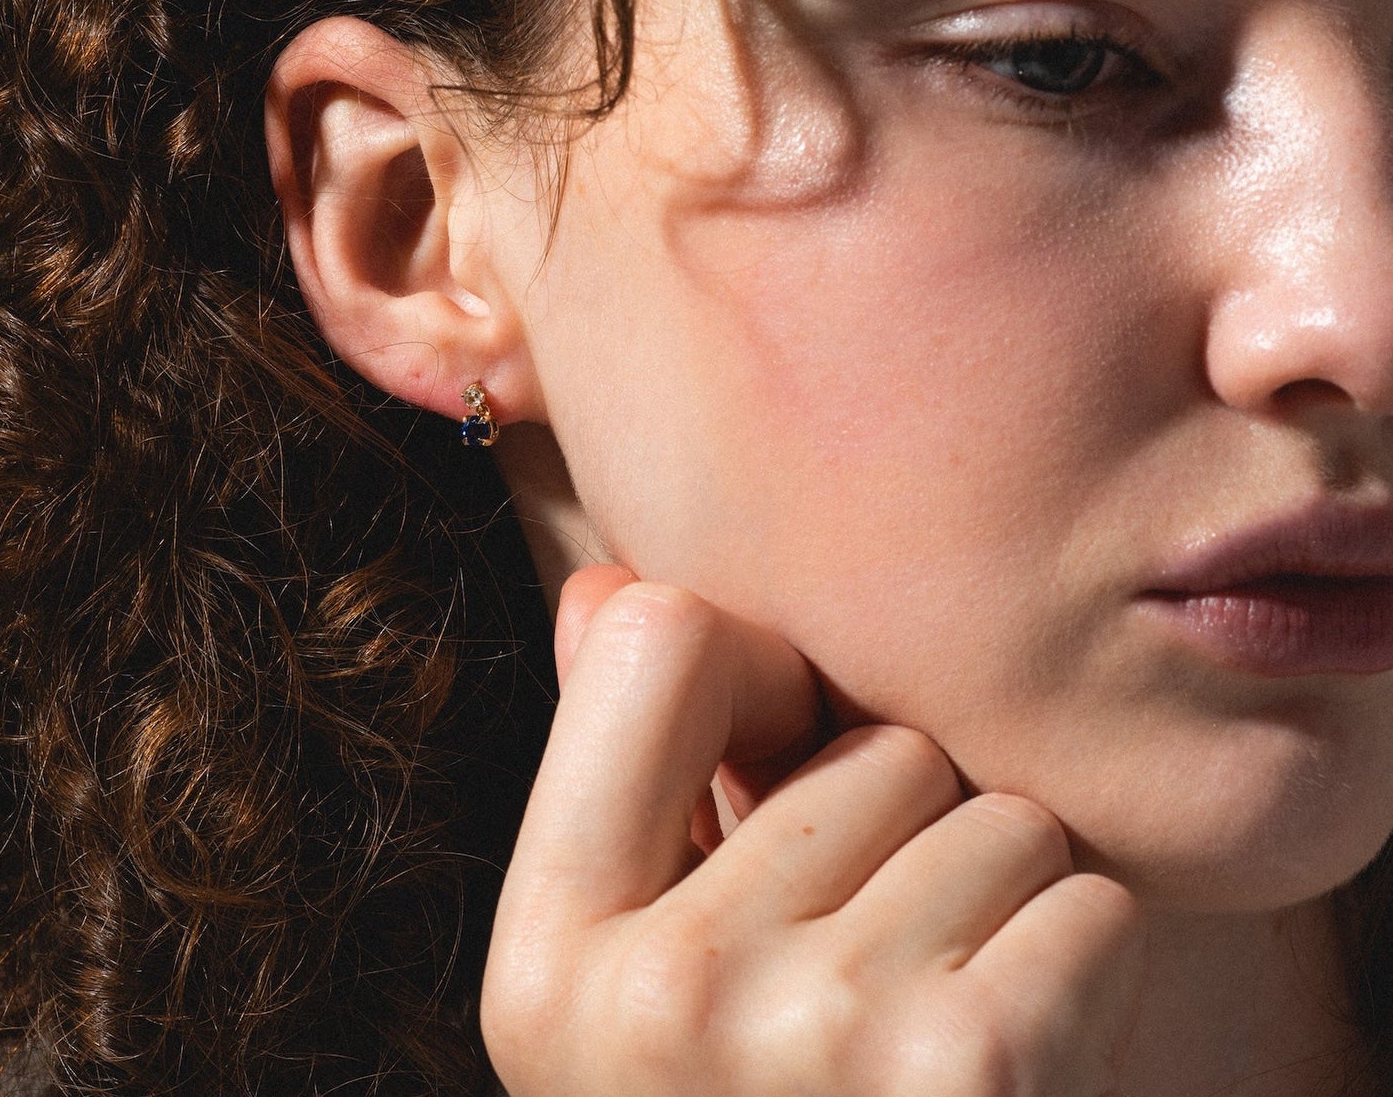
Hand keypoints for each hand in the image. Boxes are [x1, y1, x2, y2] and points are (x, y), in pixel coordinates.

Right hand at [482, 570, 1145, 1096]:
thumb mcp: (635, 992)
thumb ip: (621, 784)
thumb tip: (604, 584)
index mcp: (548, 959)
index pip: (658, 637)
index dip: (751, 679)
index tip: (776, 765)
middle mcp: (654, 995)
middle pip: (873, 746)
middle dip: (902, 839)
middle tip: (869, 980)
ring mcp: (808, 1033)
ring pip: (992, 816)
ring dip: (995, 907)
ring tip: (935, 1034)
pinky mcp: (969, 1070)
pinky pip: (1083, 900)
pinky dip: (1078, 973)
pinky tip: (1016, 1077)